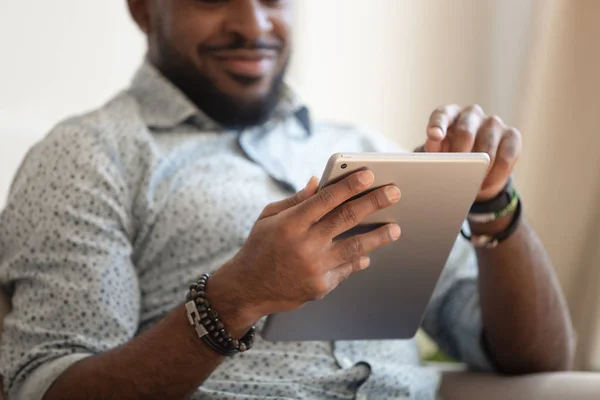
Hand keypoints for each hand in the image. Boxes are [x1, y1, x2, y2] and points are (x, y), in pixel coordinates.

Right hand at [209, 172, 401, 329]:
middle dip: (373, 203)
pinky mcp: (321, 286)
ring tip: (395, 228)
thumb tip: (319, 182)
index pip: (327, 199)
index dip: (350, 185)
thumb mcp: (268, 217)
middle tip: (394, 193)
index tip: (369, 174)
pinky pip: (346, 269)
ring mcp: (315, 267)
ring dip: (378, 236)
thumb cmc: (259, 247)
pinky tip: (368, 254)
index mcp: (291, 223)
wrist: (248, 289)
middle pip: (347, 219)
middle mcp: (305, 244)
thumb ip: (296, 200)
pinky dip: (358, 260)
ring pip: (355, 247)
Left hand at [422, 104, 521, 200]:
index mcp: (449, 114)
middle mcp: (471, 114)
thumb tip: (436, 163)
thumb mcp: (439, 154)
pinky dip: (495, 175)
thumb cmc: (452, 155)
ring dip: (478, 170)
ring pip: (487, 147)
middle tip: (455, 174)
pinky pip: (506, 157)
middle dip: (459, 156)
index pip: (442, 115)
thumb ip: (435, 153)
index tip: (434, 136)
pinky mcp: (512, 136)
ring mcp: (493, 123)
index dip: (437, 125)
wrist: (476, 163)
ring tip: (470, 186)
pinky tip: (486, 185)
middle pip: (465, 131)